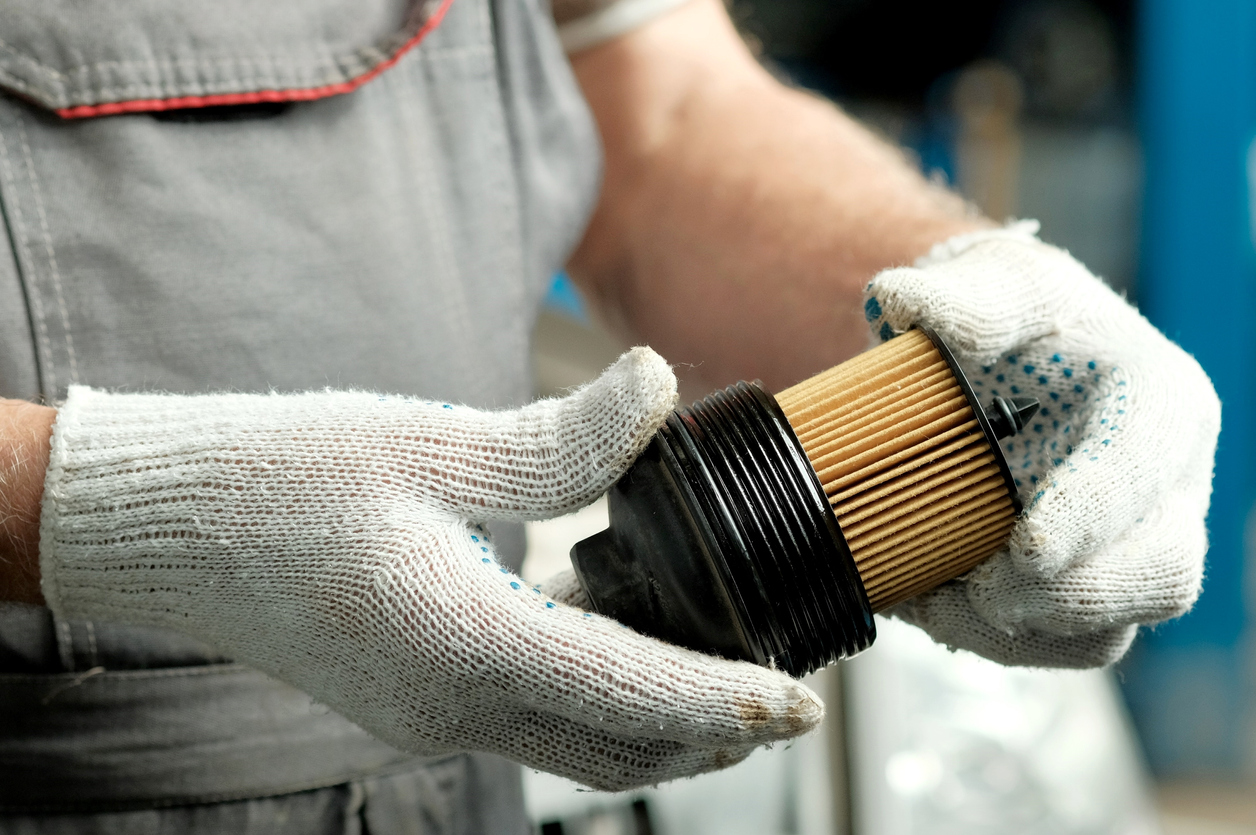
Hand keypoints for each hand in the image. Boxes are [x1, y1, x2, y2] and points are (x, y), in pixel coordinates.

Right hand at [38, 349, 821, 789]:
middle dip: (712, 730)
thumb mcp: (428, 442)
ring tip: (721, 671)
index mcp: (464, 643)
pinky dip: (597, 702)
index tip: (802, 700)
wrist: (174, 530)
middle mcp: (451, 704)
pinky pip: (533, 722)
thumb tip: (659, 387)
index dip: (728, 702)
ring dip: (658, 722)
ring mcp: (429, 715)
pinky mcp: (414, 701)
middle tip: (782, 688)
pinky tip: (620, 637)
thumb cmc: (286, 478)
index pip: (632, 694)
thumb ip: (560, 438)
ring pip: (580, 746)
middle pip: (620, 747)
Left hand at [862, 223, 1219, 666]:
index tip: (1025, 547)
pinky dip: (990, 639)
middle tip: (975, 588)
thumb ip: (964, 297)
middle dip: (1064, 594)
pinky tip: (927, 601)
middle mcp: (1164, 488)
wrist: (985, 364)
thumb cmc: (1005, 316)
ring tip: (932, 597)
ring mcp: (1132, 547)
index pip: (1143, 470)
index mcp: (1156, 406)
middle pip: (1159, 572)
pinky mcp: (1088, 590)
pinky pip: (1059, 646)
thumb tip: (903, 301)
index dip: (1092, 515)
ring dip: (1015, 629)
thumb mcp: (993, 283)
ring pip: (1108, 628)